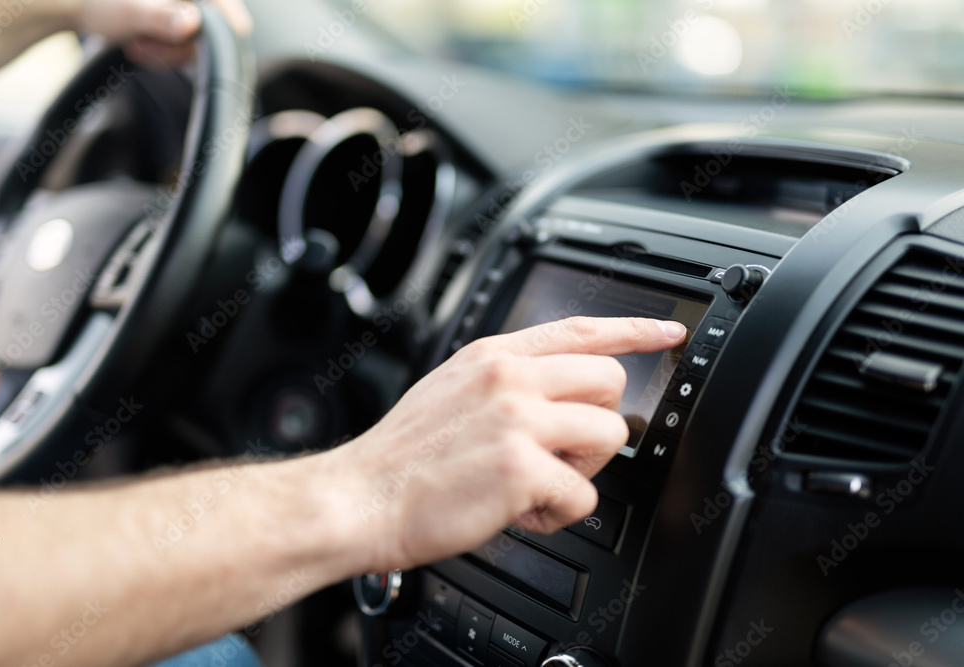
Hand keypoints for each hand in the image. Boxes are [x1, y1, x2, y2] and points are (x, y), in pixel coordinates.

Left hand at [78, 0, 251, 65]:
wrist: (71, 6)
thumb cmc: (97, 0)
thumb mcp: (130, 10)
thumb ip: (161, 17)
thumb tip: (191, 23)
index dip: (230, 12)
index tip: (240, 30)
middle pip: (206, 25)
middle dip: (179, 44)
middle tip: (146, 48)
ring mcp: (177, 10)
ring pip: (192, 40)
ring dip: (167, 52)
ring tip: (137, 46)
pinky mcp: (171, 23)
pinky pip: (180, 46)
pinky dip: (162, 53)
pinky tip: (140, 46)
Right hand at [336, 316, 686, 571]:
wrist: (359, 497)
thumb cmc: (401, 457)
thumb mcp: (450, 389)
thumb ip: (503, 381)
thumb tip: (553, 392)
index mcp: (494, 357)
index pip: (580, 329)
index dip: (633, 329)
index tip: (666, 332)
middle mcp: (510, 379)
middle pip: (611, 383)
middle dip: (600, 422)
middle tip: (563, 451)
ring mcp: (518, 419)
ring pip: (610, 436)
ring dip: (582, 470)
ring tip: (537, 483)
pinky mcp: (522, 468)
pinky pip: (583, 495)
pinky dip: (557, 514)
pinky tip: (521, 512)